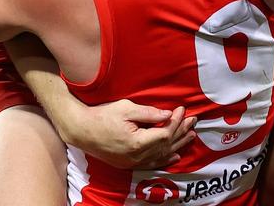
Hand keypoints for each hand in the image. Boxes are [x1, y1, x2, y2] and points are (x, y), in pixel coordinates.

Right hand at [60, 99, 196, 169]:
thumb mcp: (125, 108)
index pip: (164, 133)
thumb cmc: (101, 116)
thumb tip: (168, 114)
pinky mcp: (128, 164)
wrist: (81, 130)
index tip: (181, 109)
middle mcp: (137, 156)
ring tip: (191, 136)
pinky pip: (152, 164)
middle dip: (181, 132)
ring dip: (177, 145)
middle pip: (166, 145)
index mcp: (138, 142)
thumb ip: (148, 113)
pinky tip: (175, 156)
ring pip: (161, 155)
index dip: (176, 122)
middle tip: (192, 120)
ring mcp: (133, 162)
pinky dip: (165, 159)